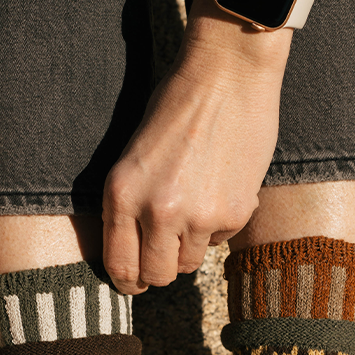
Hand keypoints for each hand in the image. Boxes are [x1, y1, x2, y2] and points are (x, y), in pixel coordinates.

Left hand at [102, 0, 292, 293]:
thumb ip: (131, 206)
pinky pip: (220, 240)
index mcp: (122, 194)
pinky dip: (219, 223)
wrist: (228, 72)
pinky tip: (220, 185)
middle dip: (161, 269)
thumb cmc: (177, 105)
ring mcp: (198, 216)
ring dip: (191, 245)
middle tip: (167, 252)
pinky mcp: (234, 214)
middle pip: (157, 276)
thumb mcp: (134, 158)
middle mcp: (156, 212)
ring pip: (189, 263)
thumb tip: (137, 255)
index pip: (120, 266)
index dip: (129, 281)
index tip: (136, 281)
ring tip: (196, 203)